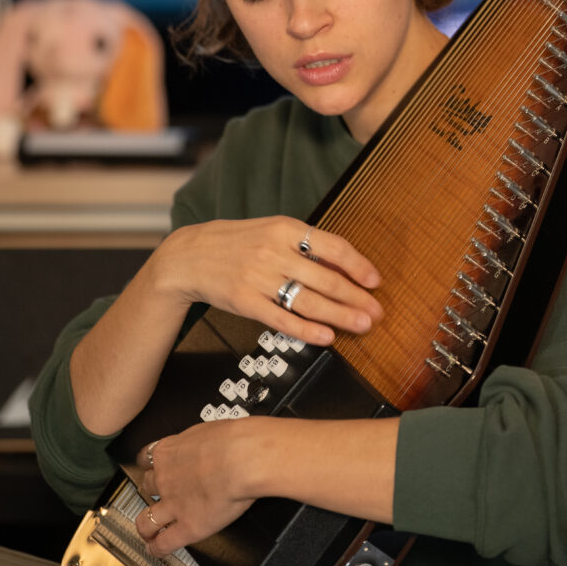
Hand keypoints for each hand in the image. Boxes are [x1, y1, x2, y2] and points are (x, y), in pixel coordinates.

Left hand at [134, 423, 254, 556]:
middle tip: (158, 496)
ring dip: (146, 527)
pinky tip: (156, 550)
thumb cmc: (234, 440)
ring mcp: (173, 504)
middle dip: (151, 492)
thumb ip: (197, 442)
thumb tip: (204, 444)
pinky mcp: (187, 527)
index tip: (153, 468)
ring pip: (146, 521)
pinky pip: (164, 543)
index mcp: (169, 451)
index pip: (146, 458)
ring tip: (148, 532)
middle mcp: (165, 477)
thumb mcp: (207, 430)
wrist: (243, 458)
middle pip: (146, 487)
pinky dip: (157, 549)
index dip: (150, 466)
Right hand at [150, 217, 382, 345]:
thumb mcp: (272, 230)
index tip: (375, 280)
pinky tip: (326, 336)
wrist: (189, 256)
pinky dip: (307, 330)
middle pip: (325, 279)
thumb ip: (306, 244)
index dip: (358, 265)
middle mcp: (274, 252)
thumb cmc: (238, 243)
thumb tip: (346, 263)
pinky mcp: (245, 302)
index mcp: (284, 229)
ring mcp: (258, 278)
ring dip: (340, 316)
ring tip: (362, 325)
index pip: (332, 246)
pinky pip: (282, 319)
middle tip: (377, 312)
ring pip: (308, 301)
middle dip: (356, 298)